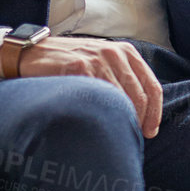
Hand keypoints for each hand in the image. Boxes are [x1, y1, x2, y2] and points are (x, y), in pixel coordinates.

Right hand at [0, 35, 163, 138]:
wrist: (34, 53)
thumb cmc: (72, 63)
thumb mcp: (104, 62)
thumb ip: (123, 78)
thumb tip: (143, 113)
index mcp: (127, 52)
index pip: (152, 87)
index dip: (155, 113)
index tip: (149, 132)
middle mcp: (115, 53)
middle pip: (140, 96)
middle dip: (139, 121)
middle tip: (132, 138)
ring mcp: (97, 59)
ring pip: (120, 99)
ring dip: (119, 121)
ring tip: (113, 135)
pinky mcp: (79, 67)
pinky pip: (97, 97)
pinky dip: (99, 114)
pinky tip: (95, 124)